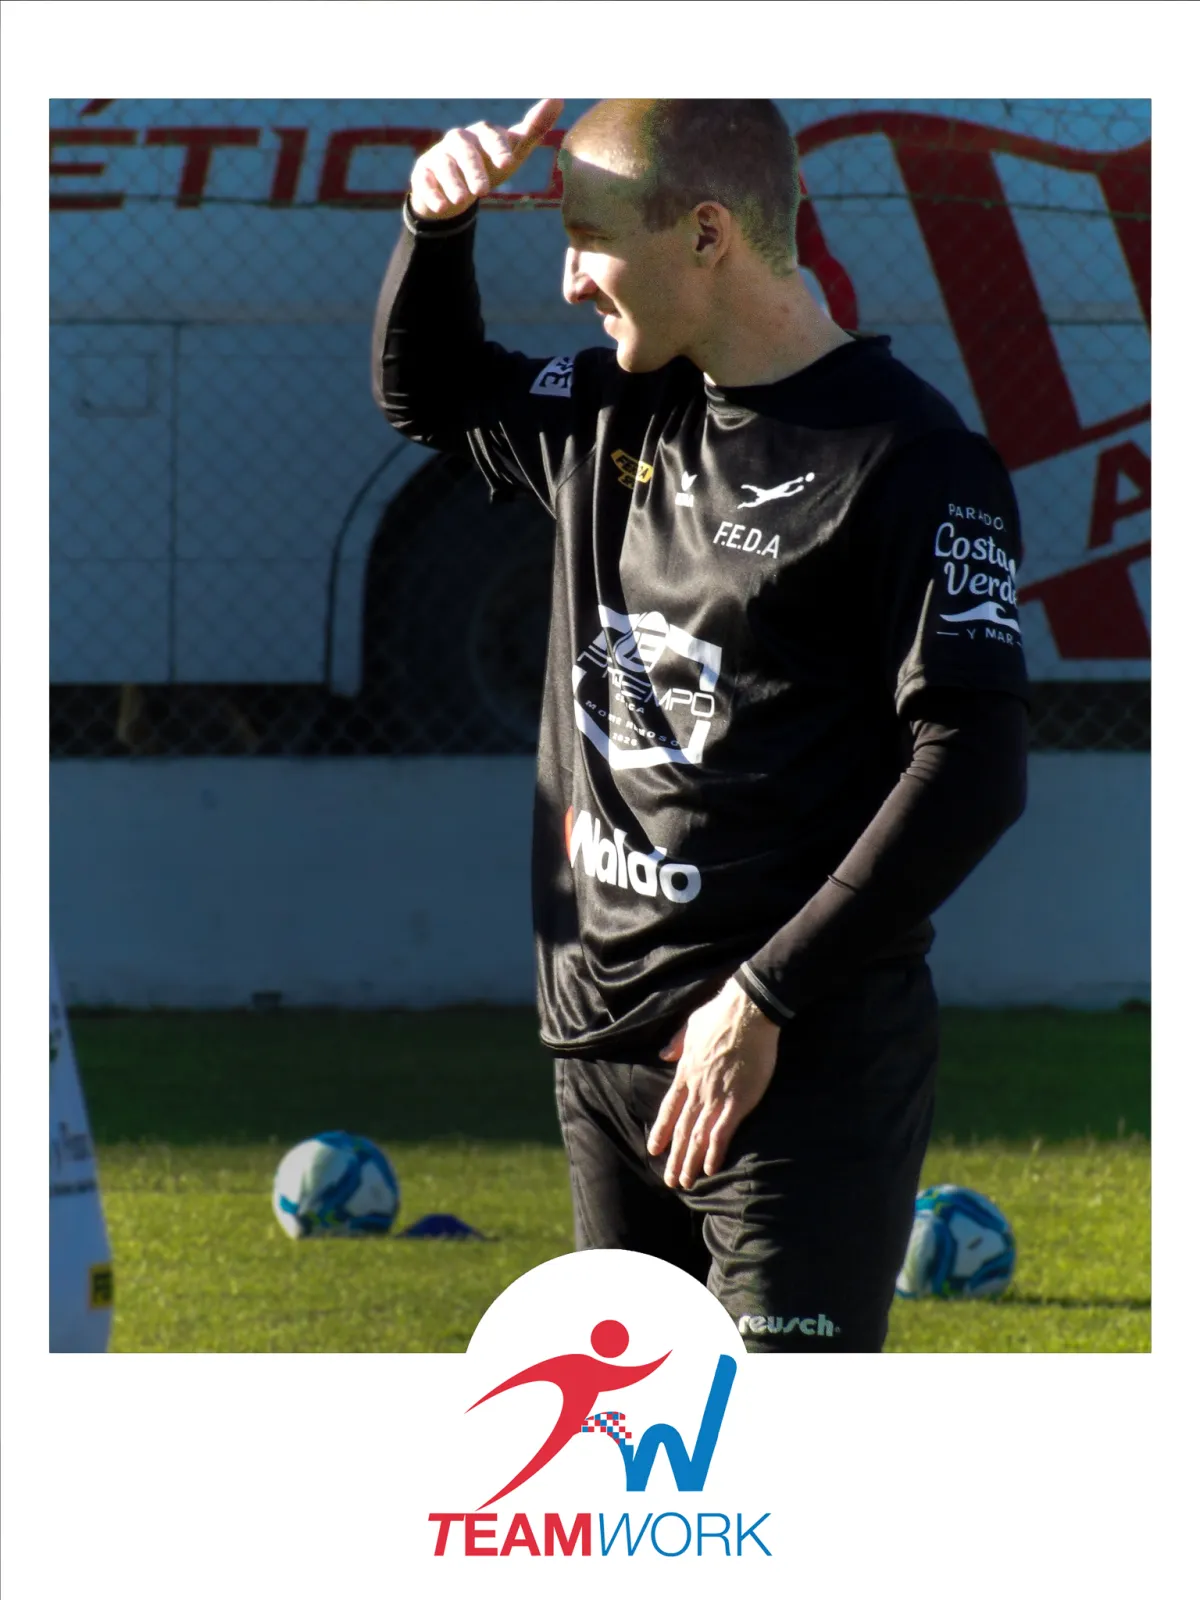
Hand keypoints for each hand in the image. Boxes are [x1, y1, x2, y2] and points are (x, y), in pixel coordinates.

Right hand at [409, 98, 563, 220]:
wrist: (457, 187)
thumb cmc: (490, 165)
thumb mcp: (513, 151)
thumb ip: (533, 129)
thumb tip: (558, 98)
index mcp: (482, 134)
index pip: (490, 136)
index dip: (498, 147)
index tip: (508, 163)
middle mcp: (459, 140)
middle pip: (465, 151)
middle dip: (474, 169)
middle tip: (483, 190)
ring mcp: (439, 156)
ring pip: (444, 165)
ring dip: (453, 182)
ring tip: (463, 200)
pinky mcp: (423, 174)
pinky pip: (424, 182)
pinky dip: (432, 194)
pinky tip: (441, 206)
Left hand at [647, 979, 780, 1189]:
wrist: (747, 1012)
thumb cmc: (721, 1014)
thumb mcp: (690, 1025)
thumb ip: (676, 1043)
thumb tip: (664, 1054)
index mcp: (685, 1072)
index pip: (668, 1109)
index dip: (660, 1131)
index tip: (654, 1150)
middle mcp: (697, 1089)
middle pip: (681, 1130)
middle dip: (674, 1158)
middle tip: (669, 1180)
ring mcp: (716, 1097)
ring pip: (697, 1137)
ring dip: (689, 1163)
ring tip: (685, 1183)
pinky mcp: (738, 1102)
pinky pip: (722, 1134)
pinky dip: (714, 1153)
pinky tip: (709, 1170)